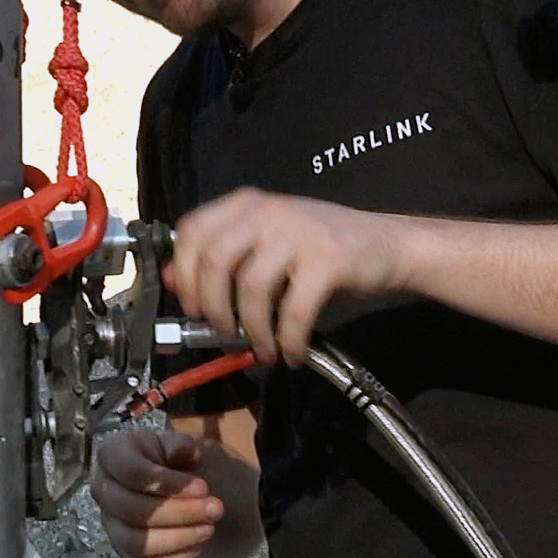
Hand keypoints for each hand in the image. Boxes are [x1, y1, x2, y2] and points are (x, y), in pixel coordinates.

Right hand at [92, 428, 225, 557]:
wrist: (167, 483)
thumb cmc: (169, 458)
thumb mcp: (176, 443)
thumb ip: (181, 445)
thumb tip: (189, 452)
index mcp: (111, 455)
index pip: (131, 472)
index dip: (168, 483)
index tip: (203, 487)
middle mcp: (102, 490)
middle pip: (132, 509)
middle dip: (179, 513)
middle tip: (216, 509)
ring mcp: (110, 523)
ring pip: (135, 541)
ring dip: (177, 538)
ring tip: (209, 529)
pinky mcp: (122, 550)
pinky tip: (198, 546)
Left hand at [164, 190, 408, 362]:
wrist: (387, 244)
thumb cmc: (321, 248)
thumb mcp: (266, 245)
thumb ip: (222, 257)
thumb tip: (170, 280)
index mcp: (247, 204)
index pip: (193, 230)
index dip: (183, 274)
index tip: (191, 307)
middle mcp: (269, 211)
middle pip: (214, 260)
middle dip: (211, 306)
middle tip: (224, 332)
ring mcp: (299, 232)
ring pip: (250, 288)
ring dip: (250, 330)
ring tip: (262, 348)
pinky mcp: (328, 259)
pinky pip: (294, 310)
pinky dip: (287, 339)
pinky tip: (291, 353)